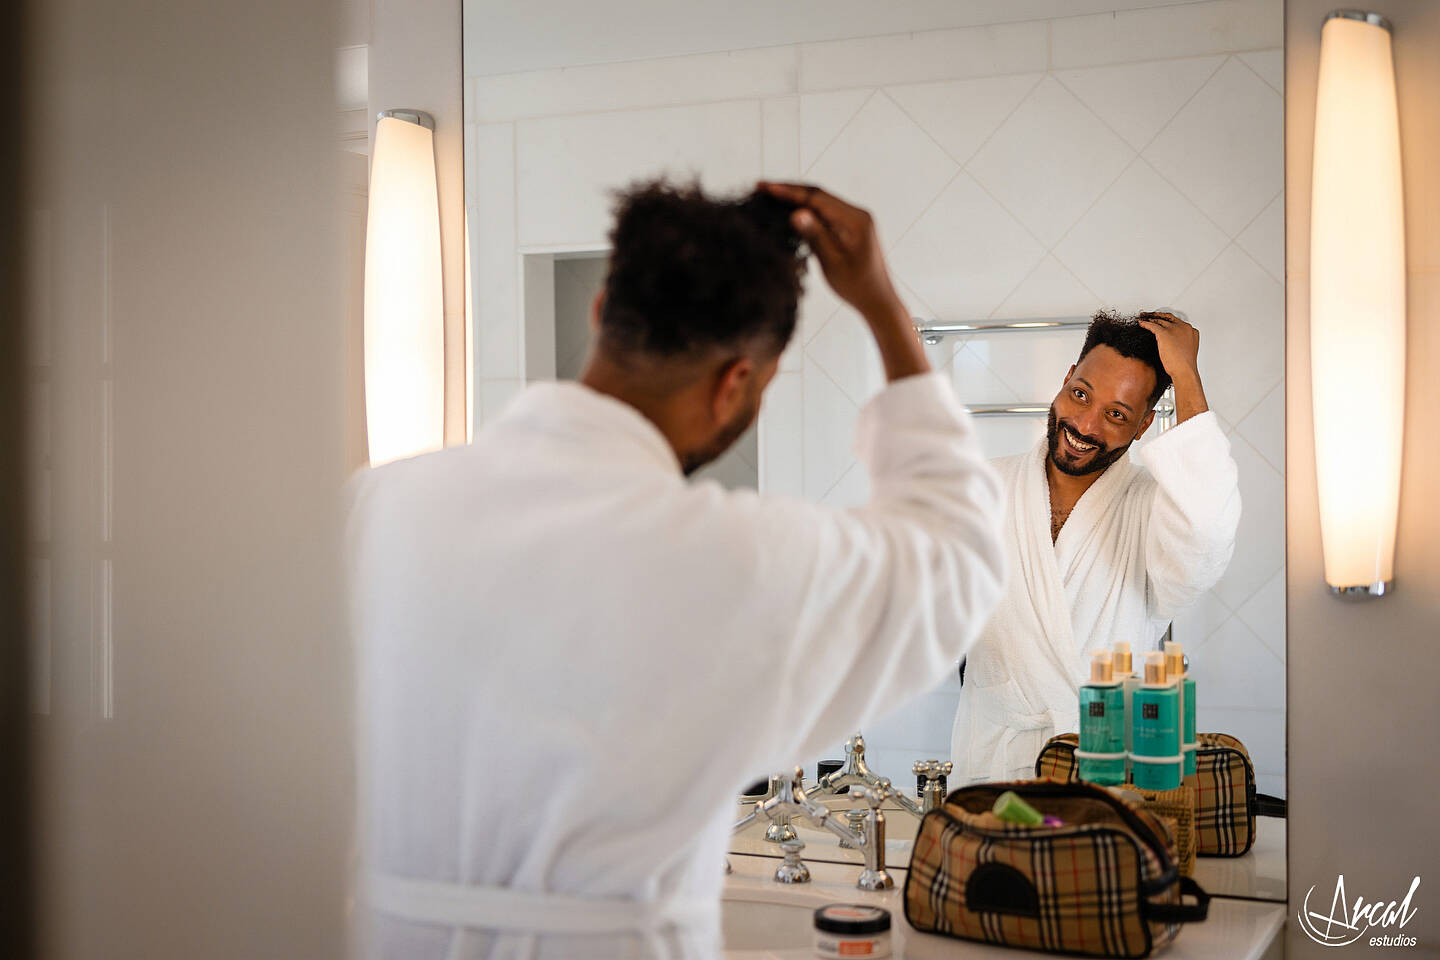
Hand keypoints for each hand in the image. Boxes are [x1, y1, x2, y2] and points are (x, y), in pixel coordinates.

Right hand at [756, 181, 906, 327]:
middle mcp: (857, 214)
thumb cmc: (856, 286)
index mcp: (855, 219)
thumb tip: (795, 213)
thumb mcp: (832, 262)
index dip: (788, 192)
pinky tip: (788, 211)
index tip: (764, 187)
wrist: (878, 300)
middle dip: (789, 190)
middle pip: (817, 195)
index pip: (816, 197)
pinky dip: (805, 211)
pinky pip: (824, 213)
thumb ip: (815, 235)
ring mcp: (854, 219)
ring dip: (795, 198)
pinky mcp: (849, 228)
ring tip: (769, 195)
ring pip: (820, 203)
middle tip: (761, 187)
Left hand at [1137, 311, 1206, 421]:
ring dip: (1150, 318)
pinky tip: (1141, 323)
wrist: (1184, 370)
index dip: (1167, 320)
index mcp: (1191, 331)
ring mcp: (1174, 329)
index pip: (1177, 321)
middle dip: (1158, 315)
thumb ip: (1182, 343)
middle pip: (1168, 318)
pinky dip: (1145, 323)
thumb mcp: (1187, 350)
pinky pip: (1152, 325)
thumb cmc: (1185, 365)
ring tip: (1143, 317)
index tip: (1161, 319)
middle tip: (1149, 315)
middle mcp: (1184, 327)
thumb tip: (1173, 343)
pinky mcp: (1165, 333)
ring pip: (1160, 320)